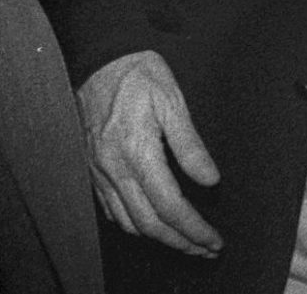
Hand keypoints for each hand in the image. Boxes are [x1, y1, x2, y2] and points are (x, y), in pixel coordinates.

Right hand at [78, 51, 221, 256]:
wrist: (99, 57)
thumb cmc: (137, 73)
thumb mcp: (172, 100)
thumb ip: (190, 144)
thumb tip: (210, 180)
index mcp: (136, 151)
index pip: (169, 206)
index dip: (194, 229)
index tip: (214, 240)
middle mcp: (114, 167)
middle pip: (149, 223)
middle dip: (180, 242)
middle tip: (205, 249)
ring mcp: (99, 169)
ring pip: (127, 222)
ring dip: (158, 238)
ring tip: (183, 241)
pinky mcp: (92, 167)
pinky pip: (110, 208)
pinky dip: (132, 224)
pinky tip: (149, 223)